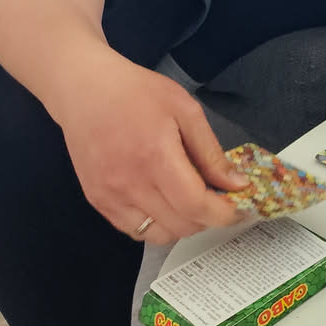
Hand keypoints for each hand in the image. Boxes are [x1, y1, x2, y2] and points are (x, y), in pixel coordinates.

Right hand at [53, 48, 246, 245]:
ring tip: (192, 202)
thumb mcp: (186, 111)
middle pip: (180, 225)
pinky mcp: (97, 201)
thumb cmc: (137, 93)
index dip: (224, 214)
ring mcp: (110, 197)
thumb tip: (236, 184)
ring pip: (157, 235)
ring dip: (183, 226)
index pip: (196, 206)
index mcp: (156, 158)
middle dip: (208, 219)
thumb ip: (211, 153)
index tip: (241, 209)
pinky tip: (165, 204)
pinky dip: (157, 225)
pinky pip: (133, 231)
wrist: (85, 91)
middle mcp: (130, 184)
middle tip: (219, 200)